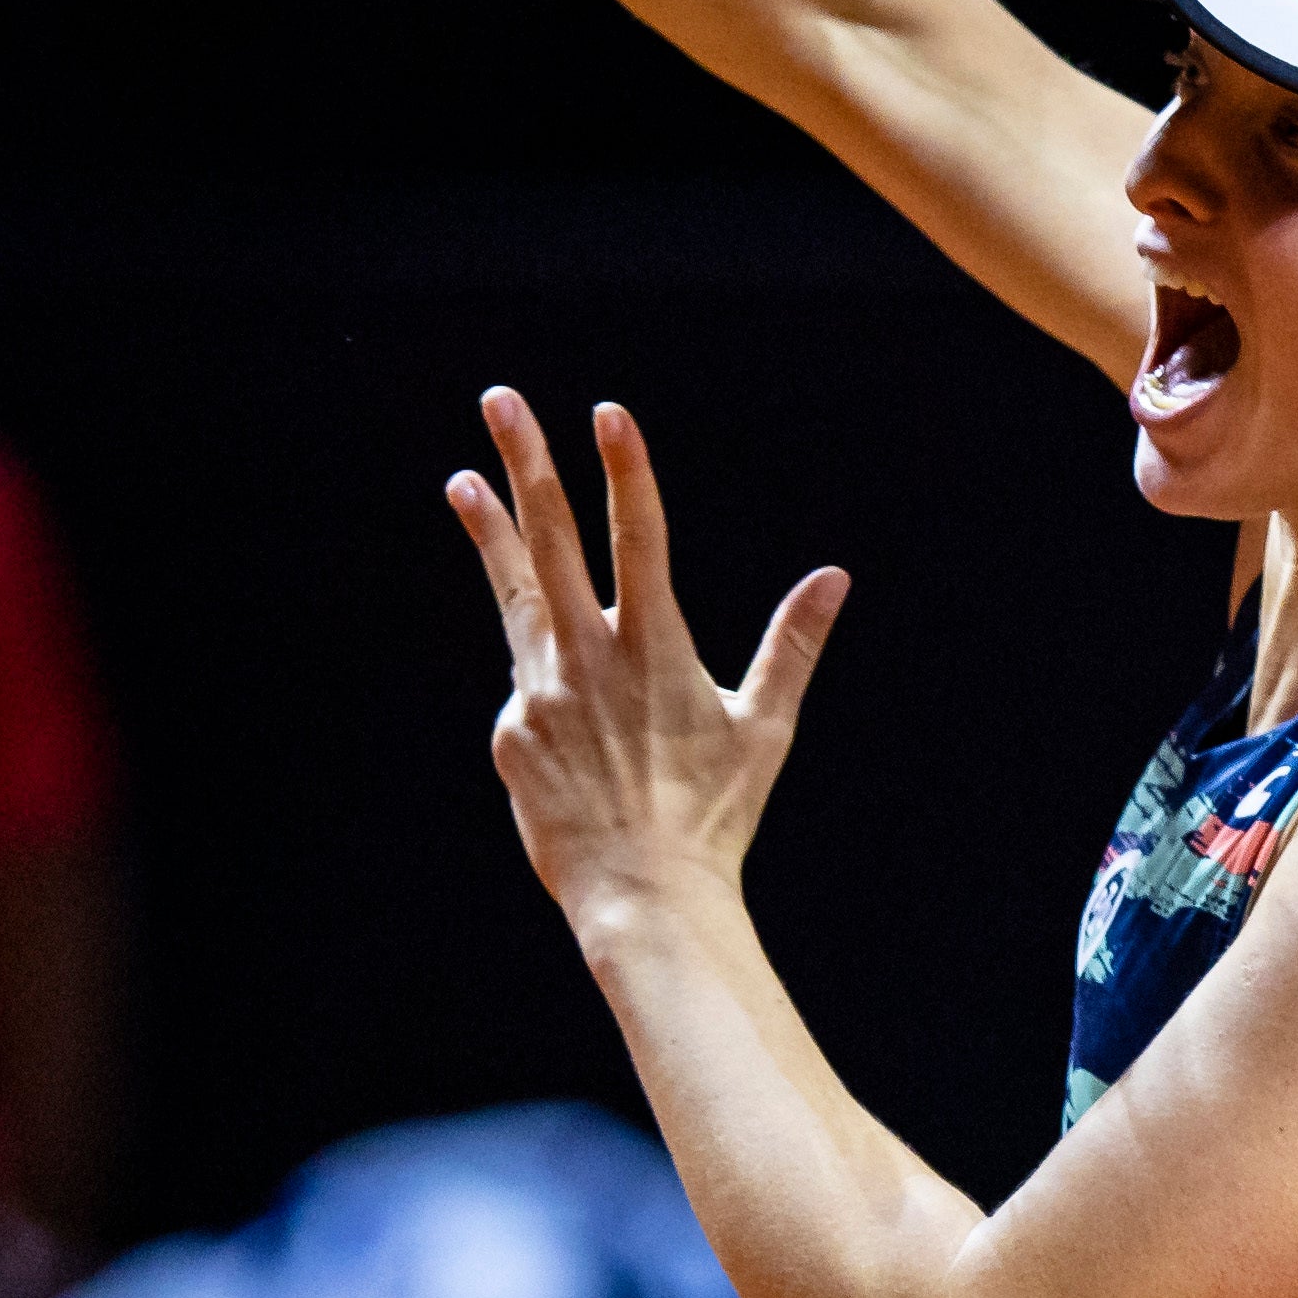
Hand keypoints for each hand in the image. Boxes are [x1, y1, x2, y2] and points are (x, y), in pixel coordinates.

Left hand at [448, 391, 848, 930]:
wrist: (644, 896)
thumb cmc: (716, 815)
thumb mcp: (765, 726)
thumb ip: (794, 644)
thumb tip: (835, 577)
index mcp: (655, 646)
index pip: (640, 535)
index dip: (626, 469)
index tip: (607, 414)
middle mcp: (589, 656)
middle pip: (552, 539)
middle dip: (528, 464)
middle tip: (501, 401)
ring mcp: (540, 692)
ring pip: (513, 592)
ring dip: (489, 531)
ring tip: (462, 480)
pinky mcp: (510, 733)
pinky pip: (527, 689)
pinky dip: (545, 686)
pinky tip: (575, 736)